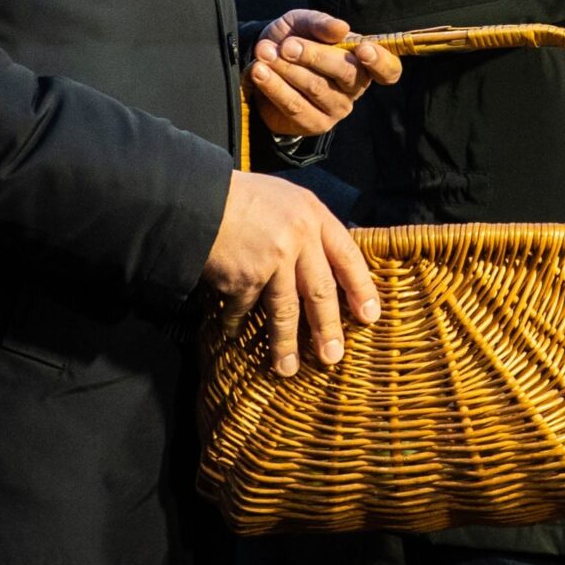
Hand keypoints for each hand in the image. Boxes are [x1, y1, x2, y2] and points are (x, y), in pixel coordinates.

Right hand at [207, 169, 380, 376]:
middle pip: (321, 290)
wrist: (195, 197)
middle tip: (333, 356)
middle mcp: (299, 236)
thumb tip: (320, 263)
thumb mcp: (283, 198)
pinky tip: (237, 334)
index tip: (370, 315)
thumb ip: (304, 226)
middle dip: (328, 328)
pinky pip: (246, 309)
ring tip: (287, 368)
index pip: (348, 256)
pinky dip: (239, 323)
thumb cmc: (238, 196)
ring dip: (285, 343)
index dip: (361, 288)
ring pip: (286, 310)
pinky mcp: (246, 276)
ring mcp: (274, 258)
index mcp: (313, 214)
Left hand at [246, 9, 401, 136]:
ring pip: (316, 88)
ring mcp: (337, 109)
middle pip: (346, 73)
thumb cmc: (293, 40)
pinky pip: (295, 106)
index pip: (389, 69)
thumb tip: (341, 28)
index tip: (363, 50)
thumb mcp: (303, 23)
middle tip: (286, 45)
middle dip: (314, 56)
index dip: (381, 61)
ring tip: (264, 54)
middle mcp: (356, 87)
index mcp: (363, 61)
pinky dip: (275, 87)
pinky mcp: (314, 124)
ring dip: (287, 70)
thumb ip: (320, 23)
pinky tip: (259, 72)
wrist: (262, 63)